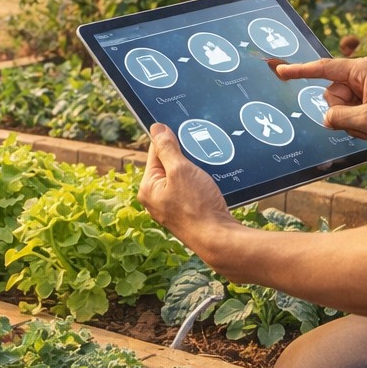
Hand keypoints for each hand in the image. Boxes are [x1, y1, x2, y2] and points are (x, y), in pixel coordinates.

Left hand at [138, 123, 238, 255]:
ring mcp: (171, 207)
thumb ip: (167, 148)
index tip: (187, 139)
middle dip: (186, 159)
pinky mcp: (186, 213)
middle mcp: (155, 199)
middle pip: (169, 165)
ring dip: (195, 172)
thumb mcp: (181, 170)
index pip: (155, 152)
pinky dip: (200, 185)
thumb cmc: (198, 207)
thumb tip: (156, 128)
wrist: (219, 239)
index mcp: (147, 188)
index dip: (172, 142)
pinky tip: (209, 188)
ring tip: (205, 178)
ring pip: (183, 177)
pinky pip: (191, 190)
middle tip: (199, 162)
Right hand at [270, 54, 366, 150]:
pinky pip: (353, 110)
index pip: (324, 68)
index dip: (300, 71)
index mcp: (364, 70)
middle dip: (342, 112)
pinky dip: (360, 123)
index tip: (281, 70)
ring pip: (341, 105)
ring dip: (353, 122)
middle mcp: (365, 73)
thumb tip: (326, 118)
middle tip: (364, 123)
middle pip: (332, 93)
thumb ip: (338, 117)